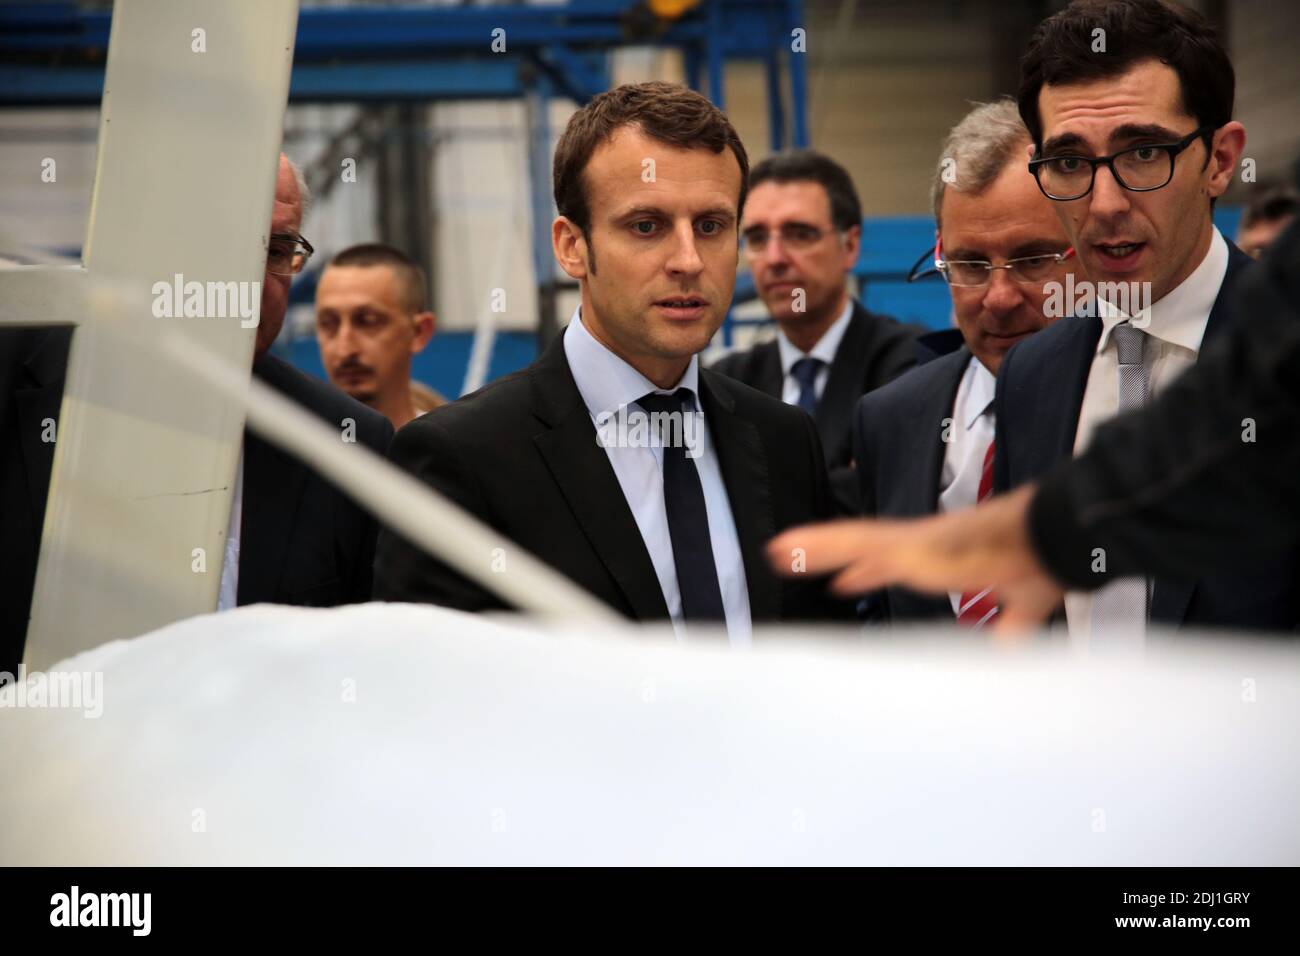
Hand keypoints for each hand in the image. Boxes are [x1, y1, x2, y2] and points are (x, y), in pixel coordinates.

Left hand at [766, 485, 1064, 634]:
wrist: (1053, 539)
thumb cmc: (1040, 561)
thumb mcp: (1020, 603)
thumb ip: (1009, 627)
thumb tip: (1004, 647)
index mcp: (943, 554)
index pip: (891, 560)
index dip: (862, 567)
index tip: (838, 576)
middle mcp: (923, 544)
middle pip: (862, 545)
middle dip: (824, 551)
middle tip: (783, 553)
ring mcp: (917, 543)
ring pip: (854, 541)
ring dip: (816, 545)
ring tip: (779, 549)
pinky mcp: (917, 548)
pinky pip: (864, 546)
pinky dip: (833, 547)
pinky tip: (810, 554)